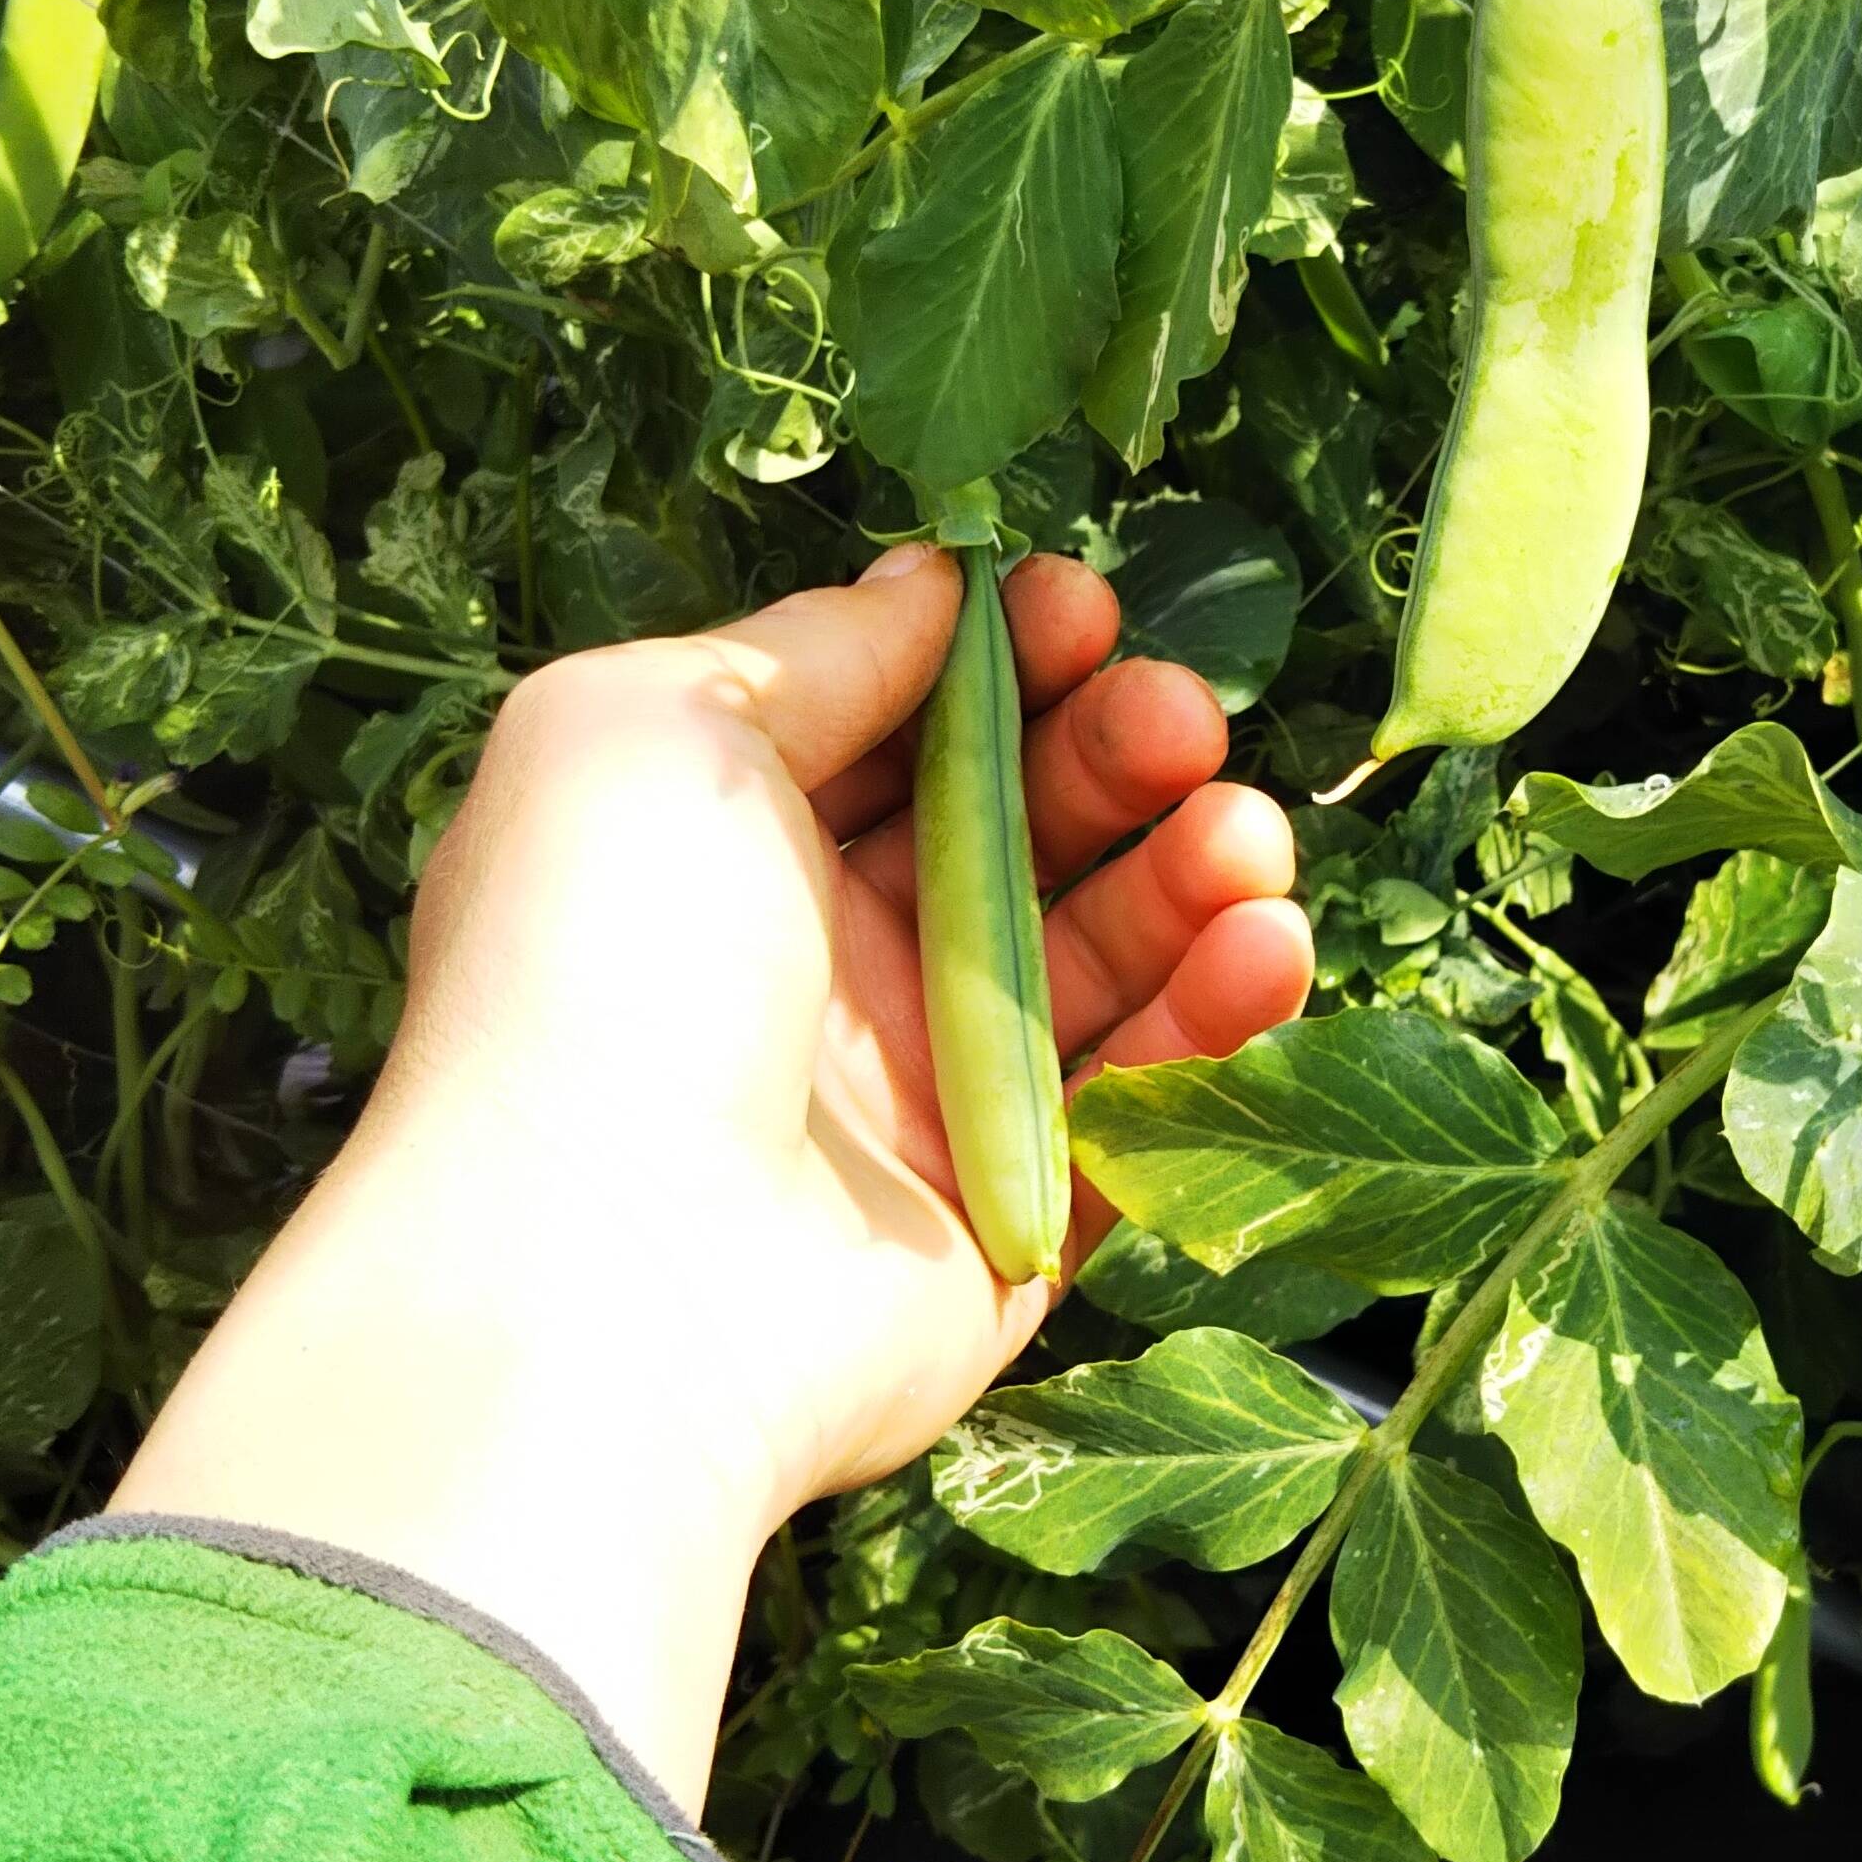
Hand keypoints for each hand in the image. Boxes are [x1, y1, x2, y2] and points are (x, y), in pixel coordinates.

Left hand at [113, 547, 1311, 1802]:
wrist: (602, 1275)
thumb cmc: (595, 968)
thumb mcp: (652, 727)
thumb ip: (811, 648)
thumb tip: (931, 586)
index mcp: (729, 850)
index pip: (904, 730)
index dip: (1003, 660)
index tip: (1082, 610)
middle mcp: (825, 970)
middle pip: (1020, 830)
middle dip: (1114, 753)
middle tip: (1176, 717)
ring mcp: (921, 1102)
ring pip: (1102, 960)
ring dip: (1191, 875)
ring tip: (1242, 833)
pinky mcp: (1007, 1221)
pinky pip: (1141, 1106)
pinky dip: (1216, 1019)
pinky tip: (1265, 943)